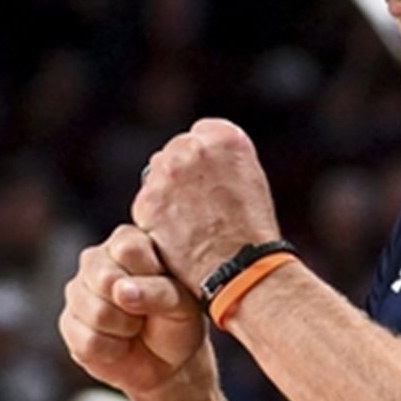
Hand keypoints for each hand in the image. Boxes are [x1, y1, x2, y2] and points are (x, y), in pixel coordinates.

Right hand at [60, 223, 211, 400]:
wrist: (168, 359)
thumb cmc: (179, 320)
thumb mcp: (184, 303)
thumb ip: (159, 290)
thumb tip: (121, 290)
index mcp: (129, 241)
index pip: (129, 247)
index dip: (150, 273)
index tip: (167, 287)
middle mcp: (97, 260)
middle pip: (105, 277)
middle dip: (137, 305)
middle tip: (150, 311)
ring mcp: (77, 291)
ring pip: (96, 312)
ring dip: (127, 329)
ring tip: (138, 326)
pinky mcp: (67, 323)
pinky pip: (88, 341)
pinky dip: (114, 350)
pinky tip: (122, 344)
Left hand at [132, 118, 281, 290]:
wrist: (242, 267)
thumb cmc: (253, 231)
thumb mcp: (251, 182)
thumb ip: (225, 163)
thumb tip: (203, 164)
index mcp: (227, 140)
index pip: (203, 133)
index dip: (207, 158)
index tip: (212, 176)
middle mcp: (195, 149)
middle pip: (176, 150)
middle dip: (183, 172)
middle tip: (200, 202)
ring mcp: (168, 174)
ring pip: (157, 175)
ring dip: (167, 193)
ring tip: (192, 221)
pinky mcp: (148, 200)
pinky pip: (147, 202)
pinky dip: (157, 217)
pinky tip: (178, 233)